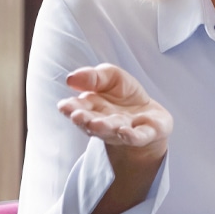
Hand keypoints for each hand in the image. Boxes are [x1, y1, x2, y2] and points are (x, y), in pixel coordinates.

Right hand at [56, 63, 172, 160]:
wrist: (150, 115)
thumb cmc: (124, 95)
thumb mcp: (111, 76)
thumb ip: (93, 76)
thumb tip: (70, 79)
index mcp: (93, 107)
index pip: (79, 108)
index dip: (71, 108)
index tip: (64, 106)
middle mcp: (105, 122)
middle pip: (93, 122)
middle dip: (84, 120)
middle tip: (76, 116)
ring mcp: (125, 129)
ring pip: (113, 130)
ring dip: (104, 128)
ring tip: (96, 124)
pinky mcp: (146, 133)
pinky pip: (138, 136)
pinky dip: (131, 136)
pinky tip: (125, 132)